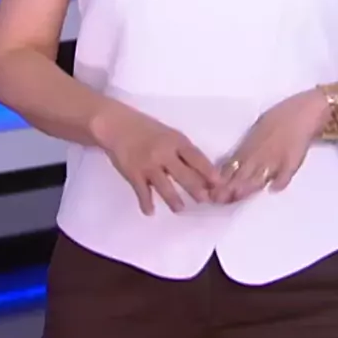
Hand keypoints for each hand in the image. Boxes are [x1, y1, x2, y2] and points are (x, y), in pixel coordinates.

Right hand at [92, 100, 221, 215]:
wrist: (118, 125)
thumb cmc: (146, 129)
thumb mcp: (168, 134)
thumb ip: (182, 151)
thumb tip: (200, 173)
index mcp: (175, 140)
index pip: (196, 157)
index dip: (209, 171)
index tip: (219, 183)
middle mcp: (164, 153)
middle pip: (184, 175)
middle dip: (196, 190)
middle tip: (205, 200)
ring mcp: (148, 164)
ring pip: (165, 187)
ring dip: (174, 201)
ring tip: (180, 209)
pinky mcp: (133, 173)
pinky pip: (142, 192)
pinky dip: (146, 203)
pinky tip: (150, 211)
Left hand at [210, 90, 327, 203]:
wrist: (303, 112)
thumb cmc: (279, 117)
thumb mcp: (257, 130)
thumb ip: (245, 149)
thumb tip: (230, 166)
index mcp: (249, 146)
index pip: (231, 166)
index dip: (221, 180)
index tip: (211, 192)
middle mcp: (259, 153)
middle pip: (241, 174)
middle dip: (228, 188)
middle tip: (217, 199)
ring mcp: (275, 157)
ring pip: (258, 175)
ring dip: (246, 187)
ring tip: (235, 197)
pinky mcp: (293, 159)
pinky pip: (285, 173)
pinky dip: (279, 181)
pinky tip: (273, 188)